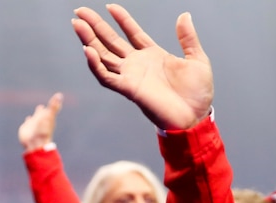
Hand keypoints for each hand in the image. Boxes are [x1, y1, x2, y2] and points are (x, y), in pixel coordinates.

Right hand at [18, 93, 62, 150]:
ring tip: (40, 107)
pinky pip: (28, 122)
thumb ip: (54, 107)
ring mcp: (34, 124)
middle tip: (46, 103)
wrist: (36, 144)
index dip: (54, 103)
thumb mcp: (49, 117)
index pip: (51, 109)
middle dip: (45, 108)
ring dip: (38, 112)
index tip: (57, 97)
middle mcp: (42, 120)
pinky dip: (29, 119)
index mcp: (47, 118)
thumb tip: (60, 95)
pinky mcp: (27, 128)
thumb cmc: (43, 131)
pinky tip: (28, 118)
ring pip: (37, 116)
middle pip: (44, 112)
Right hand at [72, 4, 213, 129]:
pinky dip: (95, 64)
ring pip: (103, 56)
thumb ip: (188, 38)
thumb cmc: (198, 94)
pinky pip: (107, 77)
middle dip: (95, 26)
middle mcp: (139, 64)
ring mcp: (132, 76)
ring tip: (77, 24)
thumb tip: (185, 15)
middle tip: (79, 11)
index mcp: (153, 55)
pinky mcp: (129, 89)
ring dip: (89, 40)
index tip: (110, 6)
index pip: (132, 33)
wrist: (196, 117)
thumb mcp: (198, 60)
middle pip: (111, 41)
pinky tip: (88, 50)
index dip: (122, 19)